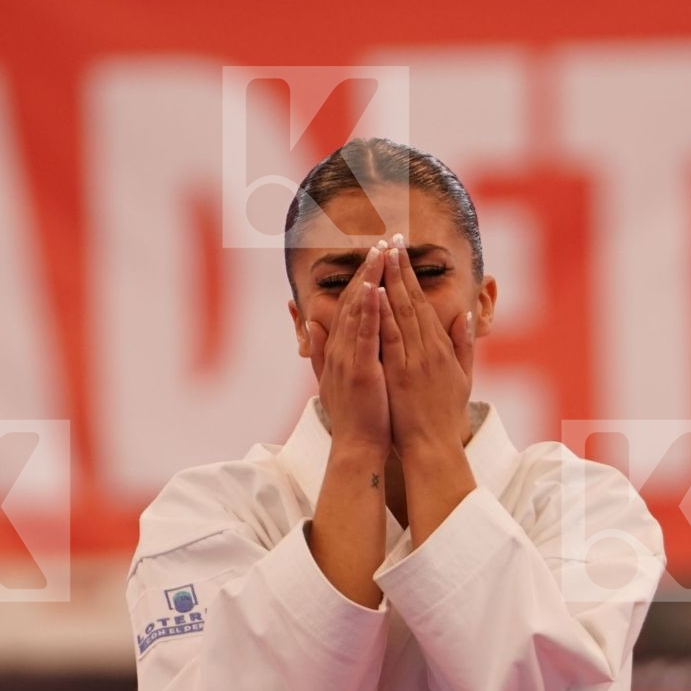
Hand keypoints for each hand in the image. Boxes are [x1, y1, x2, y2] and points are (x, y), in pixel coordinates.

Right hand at [307, 243, 389, 458]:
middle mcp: (341, 349)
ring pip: (359, 312)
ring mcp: (349, 359)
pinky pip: (367, 335)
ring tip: (380, 254)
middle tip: (379, 243)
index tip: (374, 256)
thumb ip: (320, 350)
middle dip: (367, 271)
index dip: (361, 279)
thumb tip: (311, 323)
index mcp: (340, 350)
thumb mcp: (334, 378)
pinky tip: (378, 288)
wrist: (357, 448)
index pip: (350, 307)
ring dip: (369, 281)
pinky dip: (371, 311)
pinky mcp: (361, 370)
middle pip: (354, 302)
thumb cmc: (355, 417)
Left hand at [377, 233, 471, 456]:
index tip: (401, 254)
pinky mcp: (401, 374)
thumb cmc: (444, 417)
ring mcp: (415, 360)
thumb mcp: (463, 378)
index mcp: (441, 348)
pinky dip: (382, 315)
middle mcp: (429, 349)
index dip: (412, 277)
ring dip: (391, 283)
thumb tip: (467, 317)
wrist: (434, 448)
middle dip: (400, 270)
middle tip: (391, 241)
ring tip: (382, 257)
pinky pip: (390, 338)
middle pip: (413, 301)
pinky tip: (374, 294)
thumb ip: (464, 346)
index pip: (424, 304)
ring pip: (401, 313)